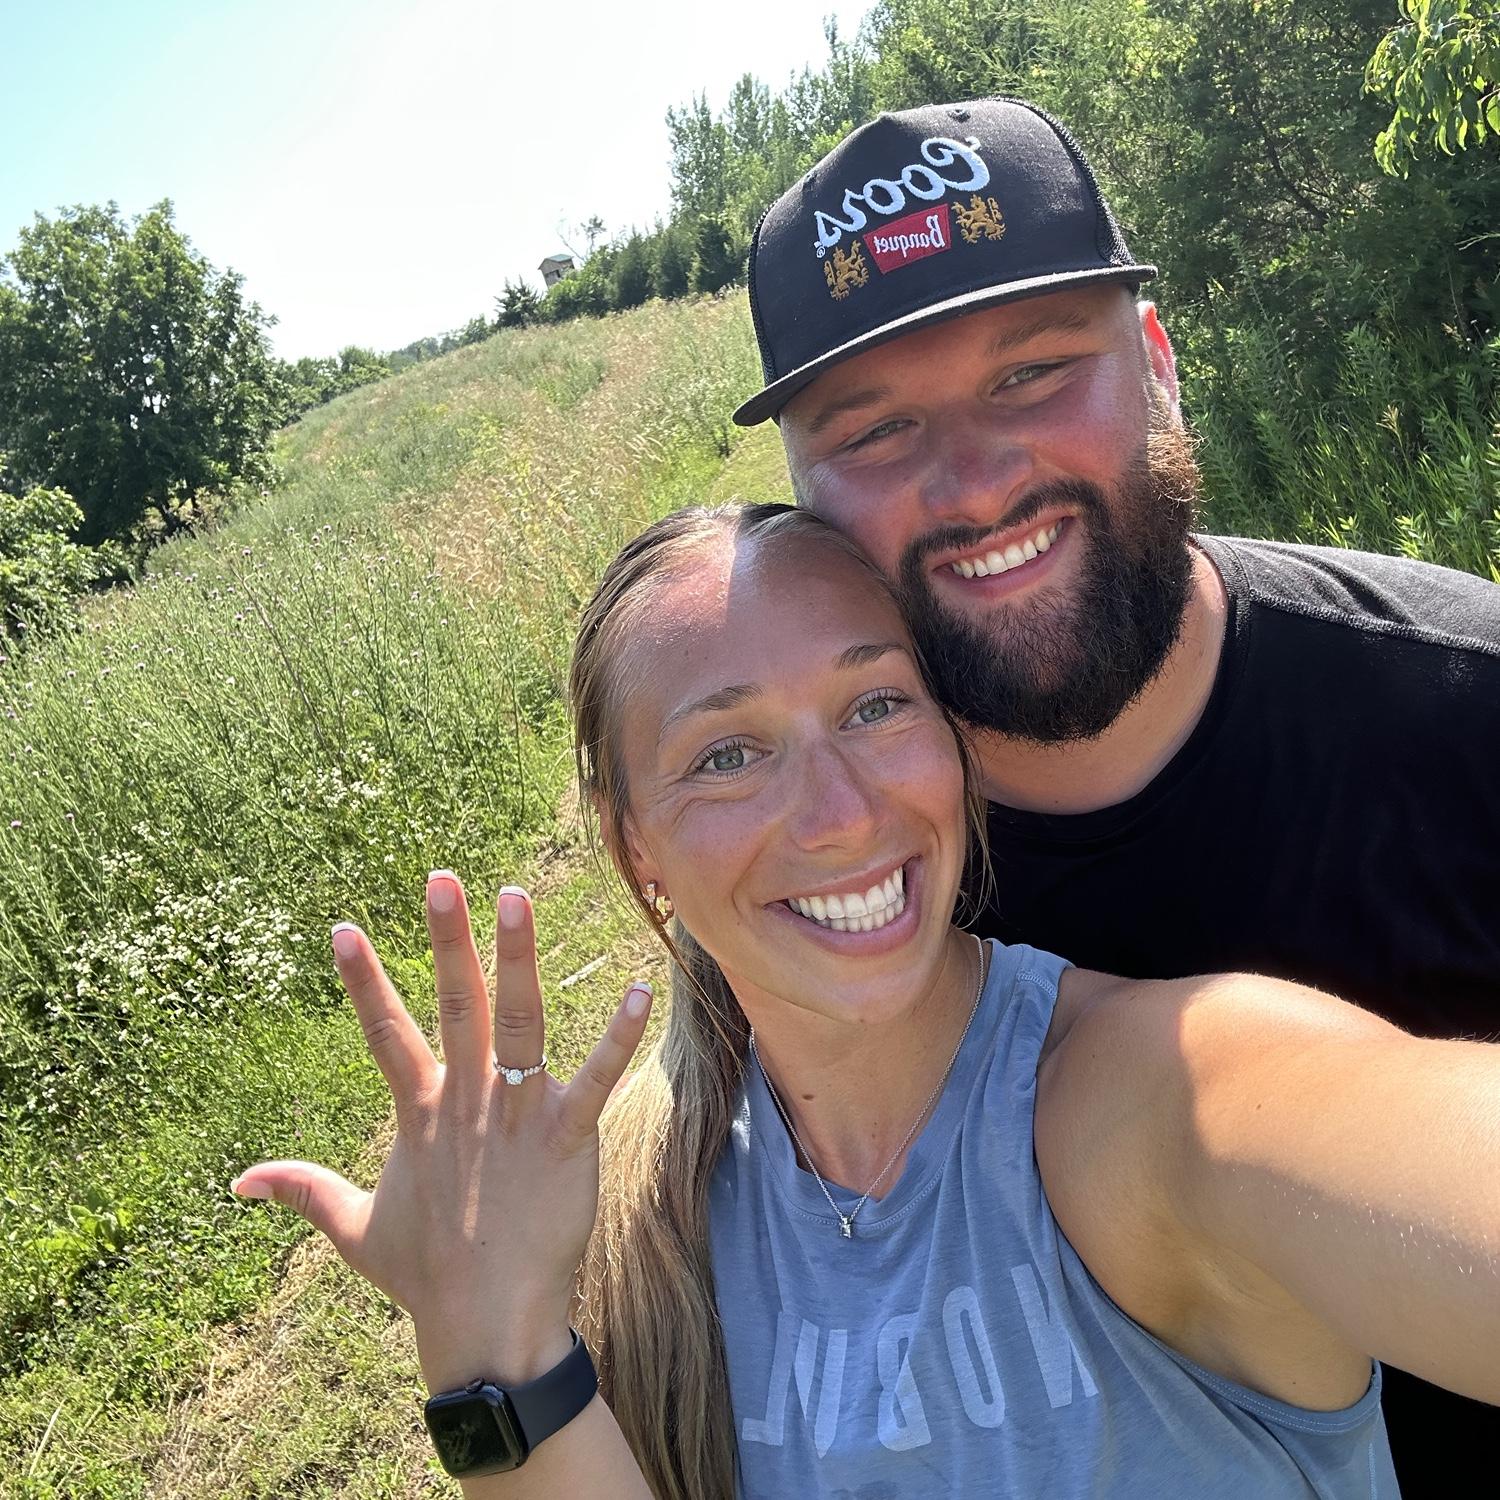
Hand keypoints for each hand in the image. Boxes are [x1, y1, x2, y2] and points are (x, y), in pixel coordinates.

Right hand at [230, 872, 651, 1385]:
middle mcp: (465, 1102)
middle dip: (446, 942)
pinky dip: (616, 1038)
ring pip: (517, 1023)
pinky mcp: (564, 1140)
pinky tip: (638, 990)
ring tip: (515, 899)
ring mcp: (515, 1117)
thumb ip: (303, 1191)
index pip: (384, 1034)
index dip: (363, 981)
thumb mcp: (352, 1228)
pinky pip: (594, 1081)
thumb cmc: (426, 1275)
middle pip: (455, 1007)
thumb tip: (239, 1181)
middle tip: (443, 880)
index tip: (343, 927)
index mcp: (420, 1113)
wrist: (486, 1328)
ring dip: (517, 960)